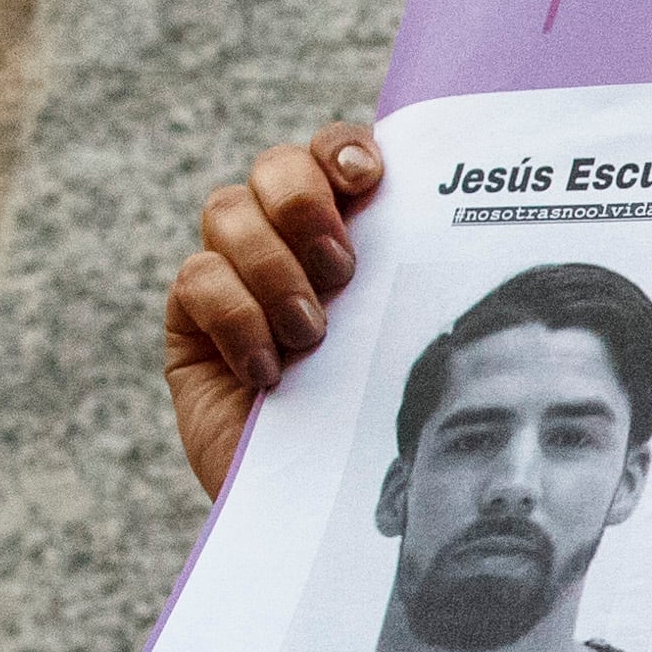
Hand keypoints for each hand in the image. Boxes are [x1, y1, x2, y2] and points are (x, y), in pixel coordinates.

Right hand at [166, 123, 383, 498]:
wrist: (320, 503)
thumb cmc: (381, 420)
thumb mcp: (407, 341)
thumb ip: (416, 276)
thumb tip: (462, 209)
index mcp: (349, 232)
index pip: (333, 152)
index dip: (342, 147)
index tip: (370, 179)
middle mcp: (286, 241)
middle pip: (274, 167)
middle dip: (306, 206)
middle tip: (343, 271)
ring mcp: (232, 275)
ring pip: (228, 210)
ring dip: (275, 270)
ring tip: (313, 334)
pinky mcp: (190, 321)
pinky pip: (197, 279)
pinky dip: (237, 318)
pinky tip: (269, 370)